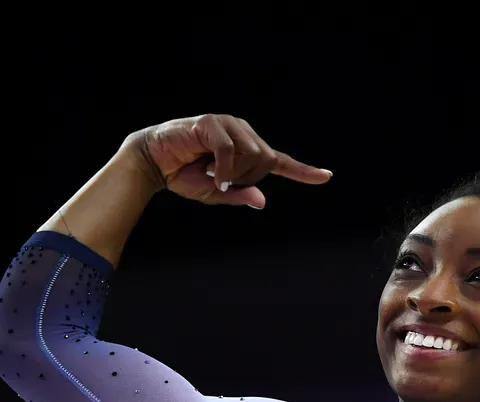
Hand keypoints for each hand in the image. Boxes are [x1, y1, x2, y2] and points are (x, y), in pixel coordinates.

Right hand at [123, 114, 331, 208]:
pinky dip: (222, 168)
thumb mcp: (216, 193)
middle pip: (267, 160)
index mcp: (247, 150)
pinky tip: (209, 172)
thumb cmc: (184, 176)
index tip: (326, 176)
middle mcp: (242, 133)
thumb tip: (262, 201)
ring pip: (253, 155)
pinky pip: (230, 150)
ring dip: (233, 172)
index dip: (303, 171)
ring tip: (210, 170)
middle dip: (247, 177)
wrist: (153, 163)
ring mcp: (229, 124)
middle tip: (221, 179)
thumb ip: (239, 194)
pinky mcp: (212, 123)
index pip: (280, 162)